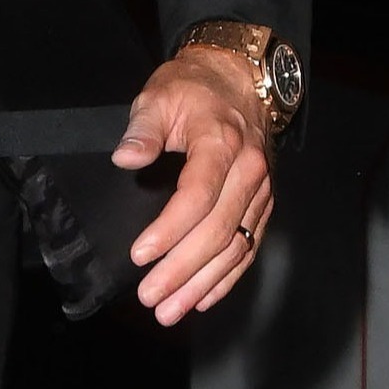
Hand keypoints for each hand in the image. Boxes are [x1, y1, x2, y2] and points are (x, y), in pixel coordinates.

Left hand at [112, 45, 274, 324]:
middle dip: (182, 270)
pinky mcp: (264, 204)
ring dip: (203, 284)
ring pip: (235, 247)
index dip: (169, 231)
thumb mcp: (160, 94)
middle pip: (217, 232)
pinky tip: (203, 298)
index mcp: (221, 143)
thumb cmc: (192, 89)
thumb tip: (125, 158)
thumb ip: (143, 128)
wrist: (239, 78)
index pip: (197, 197)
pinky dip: (227, 278)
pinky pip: (249, 247)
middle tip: (150, 297)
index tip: (139, 254)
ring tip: (170, 310)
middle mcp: (249, 172)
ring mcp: (261, 191)